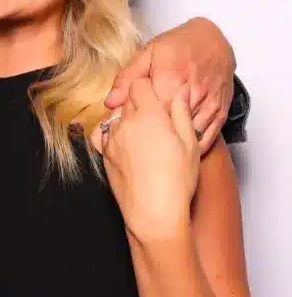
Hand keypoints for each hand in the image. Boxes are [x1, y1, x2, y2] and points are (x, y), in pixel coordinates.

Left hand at [101, 78, 200, 243]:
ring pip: (117, 116)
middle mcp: (126, 123)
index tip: (159, 96)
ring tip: (146, 137)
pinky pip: (106, 133)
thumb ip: (181, 112)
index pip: (140, 83)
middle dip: (141, 103)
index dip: (150, 86)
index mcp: (149, 115)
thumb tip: (179, 93)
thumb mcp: (190, 143)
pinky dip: (115, 133)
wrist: (153, 213)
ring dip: (128, 119)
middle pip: (128, 99)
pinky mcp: (105, 153)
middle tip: (157, 118)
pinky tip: (129, 144)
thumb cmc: (176, 181)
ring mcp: (112, 138)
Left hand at [105, 17, 234, 153]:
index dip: (134, 122)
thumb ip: (128, 78)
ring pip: (186, 136)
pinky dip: (191, 145)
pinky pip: (206, 138)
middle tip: (142, 134)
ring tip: (158, 142)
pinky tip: (179, 145)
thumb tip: (111, 102)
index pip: (146, 114)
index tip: (128, 123)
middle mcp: (191, 95)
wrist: (215, 41)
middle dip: (152, 134)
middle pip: (166, 127)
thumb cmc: (179, 45)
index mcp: (169, 81)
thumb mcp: (148, 53)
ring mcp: (208, 106)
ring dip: (172, 142)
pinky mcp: (221, 114)